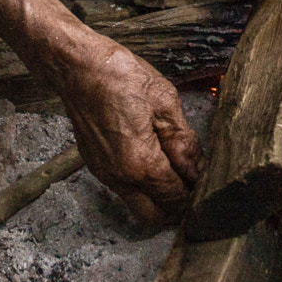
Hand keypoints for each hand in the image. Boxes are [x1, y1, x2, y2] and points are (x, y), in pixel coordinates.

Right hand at [53, 38, 202, 223]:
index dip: (195, 192)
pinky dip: (140, 182)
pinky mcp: (95, 163)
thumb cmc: (118, 76)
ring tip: (172, 165)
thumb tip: (195, 167)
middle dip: (175, 206)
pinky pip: (123, 186)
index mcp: (140, 163)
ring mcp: (104, 172)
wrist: (76, 66)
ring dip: (156, 194)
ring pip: (137, 202)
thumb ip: (183, 140)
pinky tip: (151, 154)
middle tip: (191, 183)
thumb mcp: (164, 101)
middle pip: (154, 215)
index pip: (176, 198)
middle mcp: (119, 177)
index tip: (205, 180)